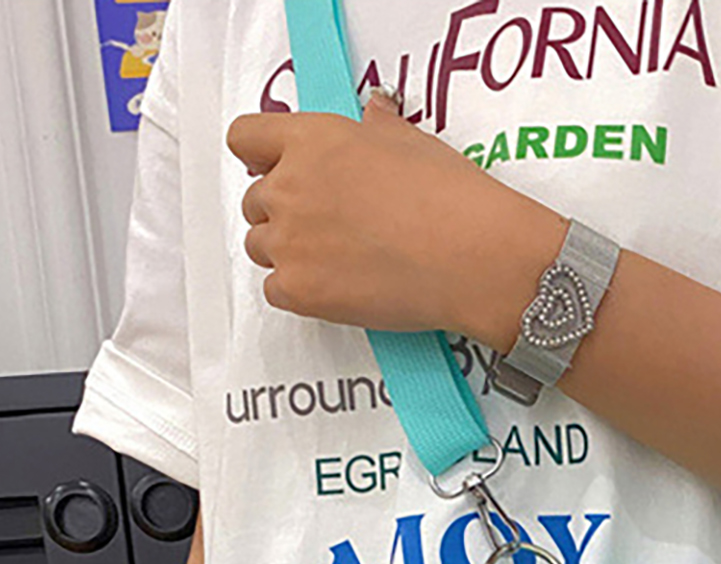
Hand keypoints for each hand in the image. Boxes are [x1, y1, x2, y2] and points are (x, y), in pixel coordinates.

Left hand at [227, 93, 565, 347]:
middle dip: (284, 213)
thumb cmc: (451, 200)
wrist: (474, 258)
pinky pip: (276, 291)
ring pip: (262, 247)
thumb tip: (375, 115)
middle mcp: (290, 186)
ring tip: (338, 260)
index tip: (276, 171)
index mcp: (311, 140)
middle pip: (254, 201)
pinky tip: (338, 288)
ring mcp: (290, 241)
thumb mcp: (413, 142)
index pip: (246, 138)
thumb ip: (377, 128)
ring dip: (289, 253)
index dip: (261, 158)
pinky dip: (300, 292)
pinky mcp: (299, 291)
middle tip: (329, 227)